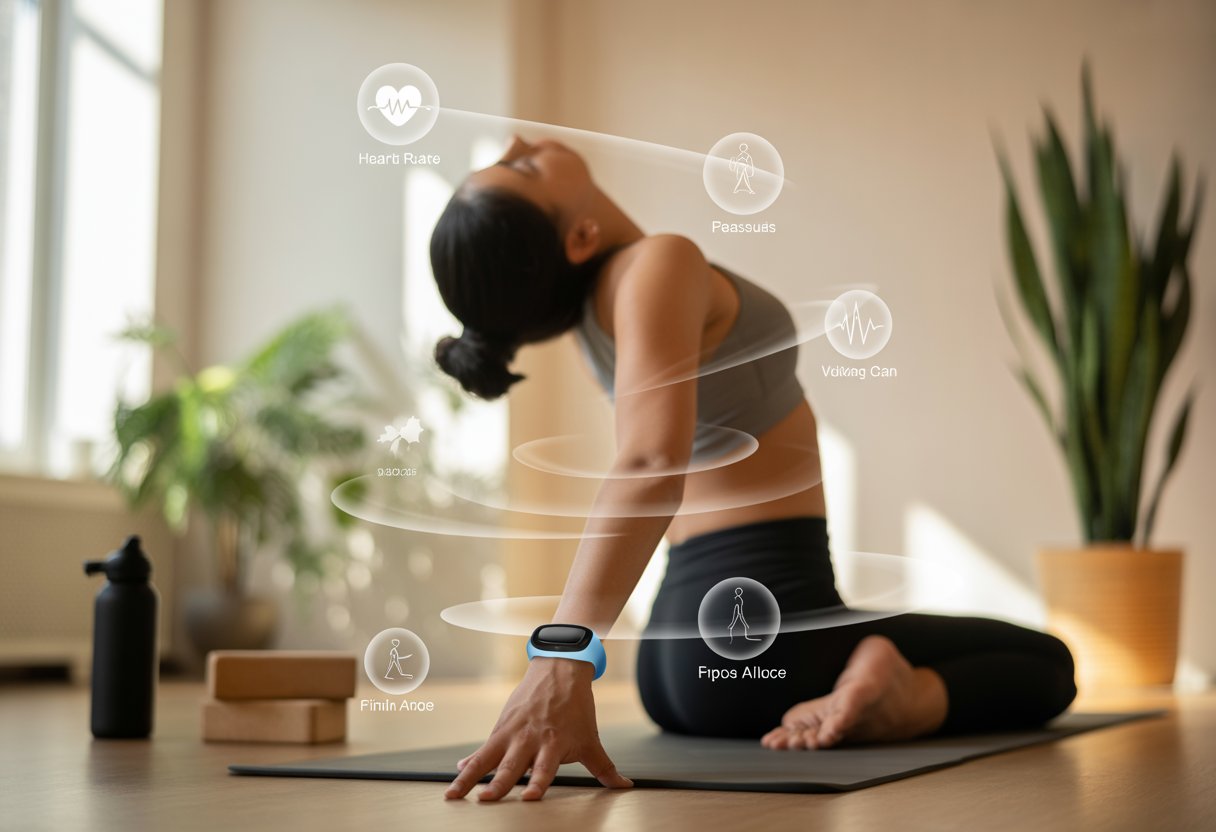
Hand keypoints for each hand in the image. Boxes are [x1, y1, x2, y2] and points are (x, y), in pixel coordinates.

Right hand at [444, 657, 632, 800]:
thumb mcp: (591, 739)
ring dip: (471, 776)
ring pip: (488, 758)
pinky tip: (460, 769)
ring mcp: (513, 733)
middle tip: (485, 798)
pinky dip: (471, 760)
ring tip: (455, 793)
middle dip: (498, 784)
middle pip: (512, 766)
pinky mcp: (501, 727)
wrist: (560, 669)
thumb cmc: (576, 708)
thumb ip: (605, 768)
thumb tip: (625, 787)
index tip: (529, 798)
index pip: (546, 769)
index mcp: (554, 743)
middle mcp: (531, 739)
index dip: (538, 783)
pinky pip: (484, 747)